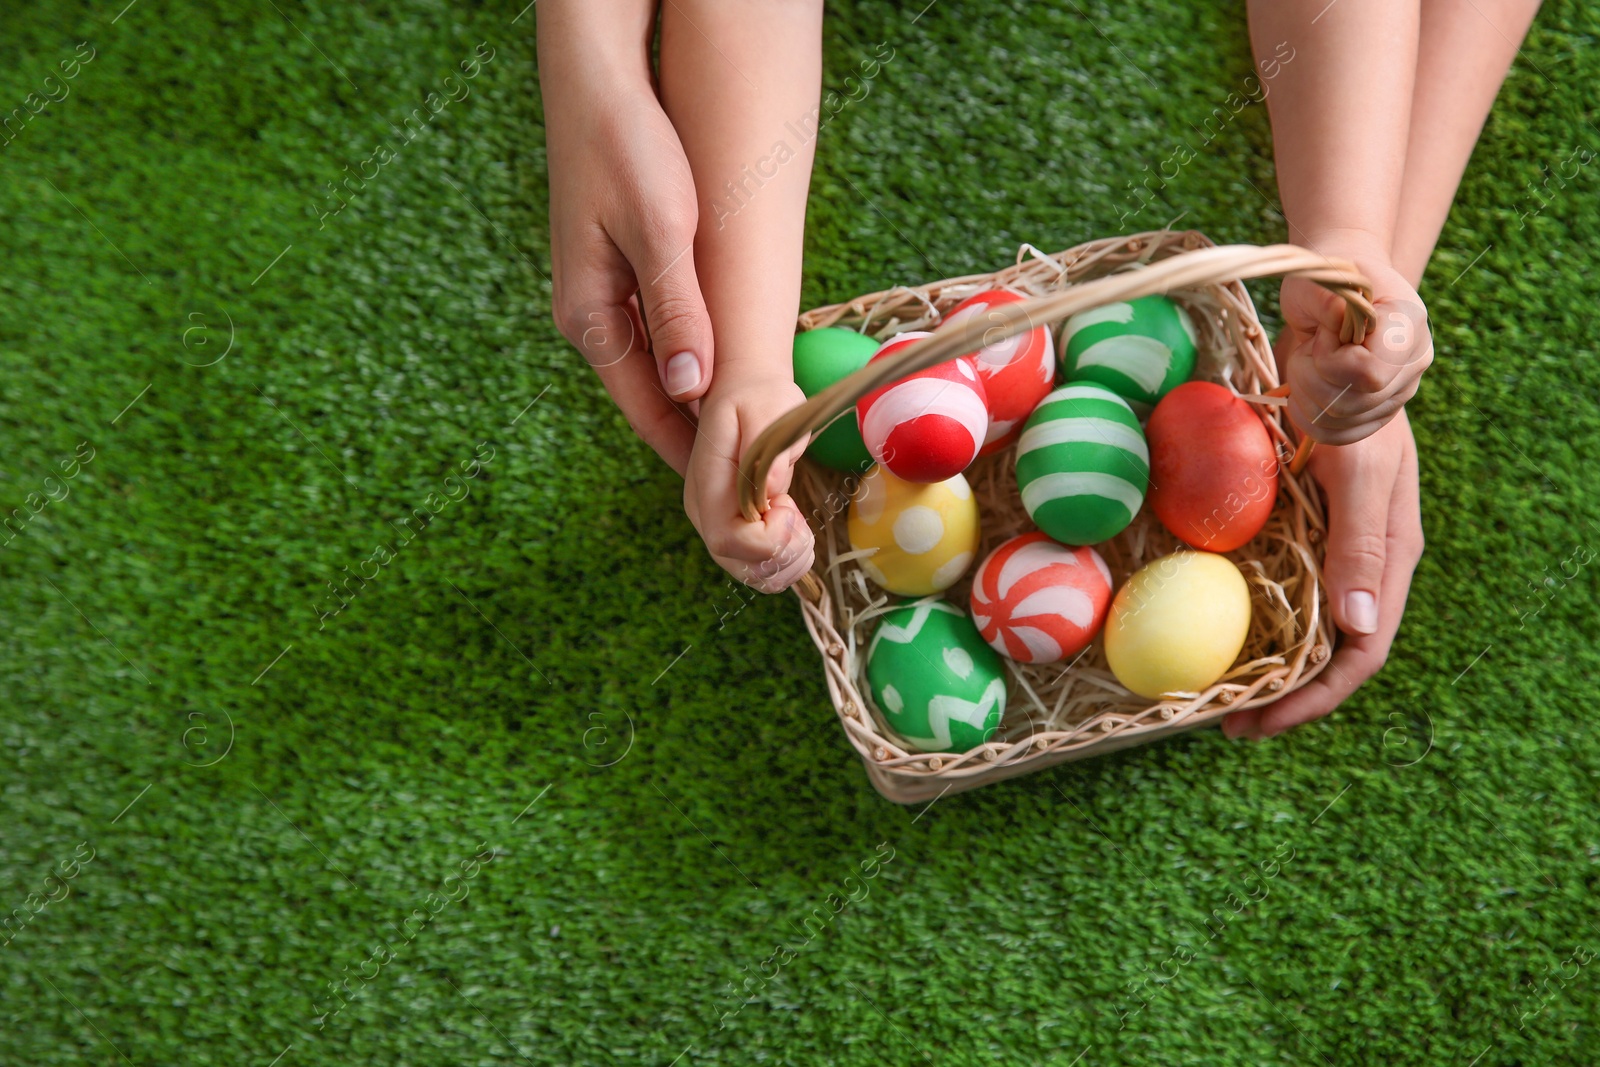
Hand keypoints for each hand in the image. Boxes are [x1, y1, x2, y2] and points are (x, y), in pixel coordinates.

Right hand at [539, 15, 714, 475]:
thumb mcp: (660, 229)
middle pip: (653, 402)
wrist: (595, 81)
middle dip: (703, 437)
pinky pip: (658, 338)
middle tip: (761, 471)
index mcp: (590, 319)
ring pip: (659, 372)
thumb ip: (677, 311)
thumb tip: (691, 389)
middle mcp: (589, 319)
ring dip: (702, 400)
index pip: (649, 415)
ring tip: (755, 430)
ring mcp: (600, 299)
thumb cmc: (626, 146)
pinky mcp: (614, 276)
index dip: (697, 456)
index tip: (743, 488)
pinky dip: (695, 359)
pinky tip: (732, 367)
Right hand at [684, 378, 814, 593]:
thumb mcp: (770, 409)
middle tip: (798, 513)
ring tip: (799, 523)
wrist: (747, 394)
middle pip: (738, 563)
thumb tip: (774, 488)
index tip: (788, 503)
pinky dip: (785, 562)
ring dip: (787, 561)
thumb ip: (772, 449)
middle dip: (782, 553)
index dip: (768, 538)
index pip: (727, 539)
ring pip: (750, 574)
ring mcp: (716, 524)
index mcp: (707, 483)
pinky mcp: (734, 532)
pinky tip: (795, 532)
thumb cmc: (760, 399)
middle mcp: (704, 511)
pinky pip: (758, 568)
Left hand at [1223, 409, 1423, 738]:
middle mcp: (1358, 560)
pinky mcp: (1292, 517)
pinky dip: (1238, 606)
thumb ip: (1361, 547)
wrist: (1335, 336)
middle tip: (1219, 718)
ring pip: (1294, 619)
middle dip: (1278, 692)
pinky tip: (1199, 617)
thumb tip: (1357, 629)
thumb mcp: (1360, 472)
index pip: (1359, 654)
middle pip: (1323, 650)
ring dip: (1256, 656)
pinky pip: (1267, 576)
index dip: (1313, 699)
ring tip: (1205, 685)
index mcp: (1388, 559)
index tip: (1257, 725)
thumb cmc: (1353, 401)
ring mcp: (1323, 540)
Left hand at [1279, 231, 1433, 445]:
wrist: (1340, 288)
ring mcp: (1400, 391)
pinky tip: (1303, 393)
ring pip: (1339, 421)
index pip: (1369, 372)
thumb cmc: (1329, 278)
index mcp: (1409, 323)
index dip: (1331, 359)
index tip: (1326, 332)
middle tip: (1311, 346)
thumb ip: (1328, 297)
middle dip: (1310, 374)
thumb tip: (1338, 321)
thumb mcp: (1320, 276)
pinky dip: (1309, 418)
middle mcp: (1415, 362)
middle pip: (1350, 402)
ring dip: (1305, 392)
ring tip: (1310, 361)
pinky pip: (1339, 436)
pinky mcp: (1379, 412)